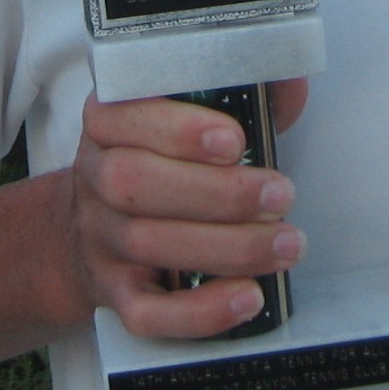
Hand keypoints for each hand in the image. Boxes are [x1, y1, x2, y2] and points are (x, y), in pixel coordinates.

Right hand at [67, 78, 307, 339]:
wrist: (101, 224)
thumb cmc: (167, 157)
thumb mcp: (197, 115)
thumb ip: (246, 92)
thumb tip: (293, 77)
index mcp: (110, 119)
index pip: (126, 115)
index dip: (178, 130)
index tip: (235, 141)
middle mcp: (95, 174)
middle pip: (136, 183)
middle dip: (218, 193)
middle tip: (281, 195)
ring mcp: (100, 237)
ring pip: (148, 244)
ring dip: (227, 247)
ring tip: (286, 243)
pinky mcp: (114, 291)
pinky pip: (146, 313)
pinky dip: (199, 311)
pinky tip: (247, 297)